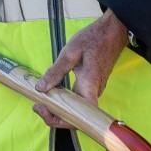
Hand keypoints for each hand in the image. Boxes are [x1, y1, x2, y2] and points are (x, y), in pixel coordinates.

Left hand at [34, 9, 128, 129]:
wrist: (113, 31)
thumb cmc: (93, 39)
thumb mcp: (70, 52)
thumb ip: (55, 71)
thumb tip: (40, 88)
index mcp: (89, 85)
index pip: (79, 116)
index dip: (60, 119)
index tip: (44, 108)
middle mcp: (94, 92)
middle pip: (76, 116)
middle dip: (55, 116)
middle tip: (38, 105)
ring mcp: (94, 90)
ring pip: (77, 109)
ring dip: (59, 108)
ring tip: (42, 100)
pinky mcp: (93, 86)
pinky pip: (79, 99)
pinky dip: (65, 100)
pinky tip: (54, 92)